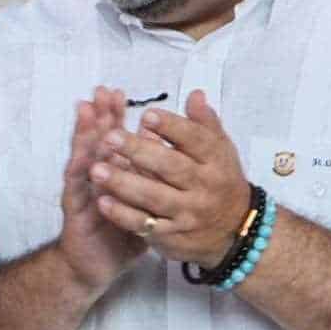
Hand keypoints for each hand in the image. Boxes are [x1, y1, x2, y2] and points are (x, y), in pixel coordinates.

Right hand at [52, 87, 141, 290]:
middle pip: (96, 142)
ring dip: (84, 135)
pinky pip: (78, 191)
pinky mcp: (76, 213)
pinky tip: (83, 158)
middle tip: (102, 92)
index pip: (112, 139)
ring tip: (86, 113)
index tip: (118, 93)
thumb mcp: (142, 202)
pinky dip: (80, 174)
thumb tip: (162, 146)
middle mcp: (95, 179)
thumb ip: (151, 175)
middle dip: (99, 116)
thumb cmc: (121, 232)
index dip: (114, 116)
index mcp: (113, 174)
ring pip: (84, 159)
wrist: (96, 265)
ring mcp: (84, 193)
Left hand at [95, 91, 254, 271]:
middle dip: (139, 152)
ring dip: (123, 183)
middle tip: (110, 137)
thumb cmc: (219, 180)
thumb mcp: (220, 150)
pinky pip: (145, 225)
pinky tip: (102, 201)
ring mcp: (187, 213)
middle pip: (171, 167)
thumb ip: (205, 123)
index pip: (197, 140)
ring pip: (154, 197)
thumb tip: (194, 94)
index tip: (147, 115)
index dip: (172, 127)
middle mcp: (204, 186)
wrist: (234, 230)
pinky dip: (123, 215)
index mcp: (216, 160)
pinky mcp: (172, 235)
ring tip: (96, 168)